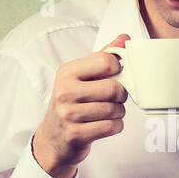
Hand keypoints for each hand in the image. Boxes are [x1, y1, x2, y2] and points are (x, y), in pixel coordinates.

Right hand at [32, 34, 129, 177]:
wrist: (53, 139)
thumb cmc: (72, 103)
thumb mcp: (82, 76)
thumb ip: (103, 56)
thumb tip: (125, 38)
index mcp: (67, 72)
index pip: (107, 61)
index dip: (118, 69)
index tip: (113, 76)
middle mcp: (65, 91)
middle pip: (115, 88)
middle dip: (121, 96)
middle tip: (113, 99)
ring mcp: (69, 114)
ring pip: (116, 109)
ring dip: (118, 113)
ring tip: (106, 113)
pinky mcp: (76, 134)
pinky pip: (112, 127)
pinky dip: (114, 126)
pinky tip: (103, 125)